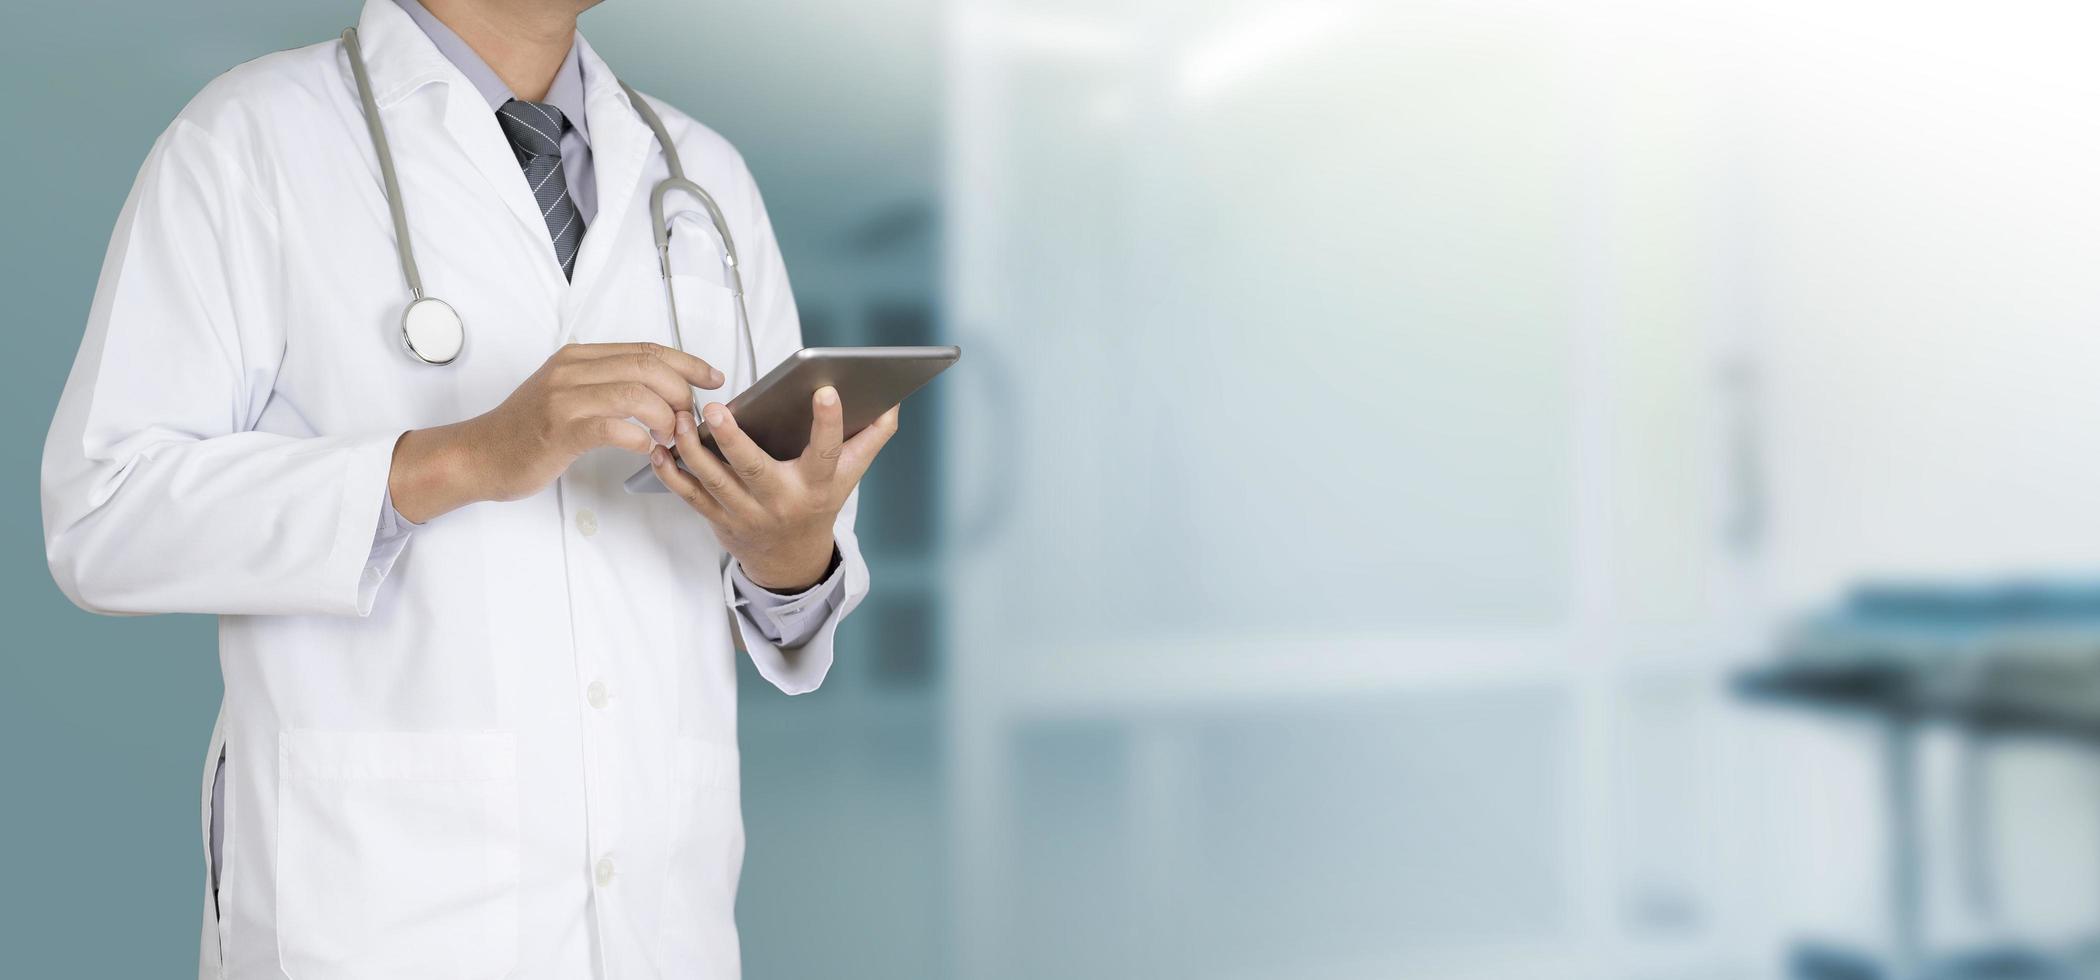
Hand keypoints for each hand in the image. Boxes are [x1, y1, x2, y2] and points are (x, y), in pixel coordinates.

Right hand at [389, 343, 722, 521]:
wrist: (478, 454)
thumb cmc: (527, 432)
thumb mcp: (569, 394)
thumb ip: (608, 386)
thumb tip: (660, 391)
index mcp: (579, 357)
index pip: (646, 349)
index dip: (687, 362)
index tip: (713, 377)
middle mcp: (572, 369)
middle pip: (647, 366)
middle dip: (682, 391)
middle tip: (692, 417)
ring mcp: (563, 397)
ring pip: (635, 393)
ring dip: (665, 417)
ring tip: (672, 437)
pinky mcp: (559, 429)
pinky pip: (612, 426)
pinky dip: (639, 437)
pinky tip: (646, 449)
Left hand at [649, 386, 898, 590]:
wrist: (790, 560)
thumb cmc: (819, 503)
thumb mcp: (850, 476)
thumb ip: (871, 438)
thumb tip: (892, 402)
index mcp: (816, 485)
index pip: (827, 452)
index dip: (829, 422)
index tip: (825, 390)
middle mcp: (780, 500)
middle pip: (753, 469)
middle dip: (733, 439)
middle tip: (716, 408)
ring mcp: (746, 513)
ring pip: (714, 480)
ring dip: (693, 449)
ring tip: (682, 418)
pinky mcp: (718, 518)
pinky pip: (690, 495)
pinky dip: (671, 473)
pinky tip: (660, 449)